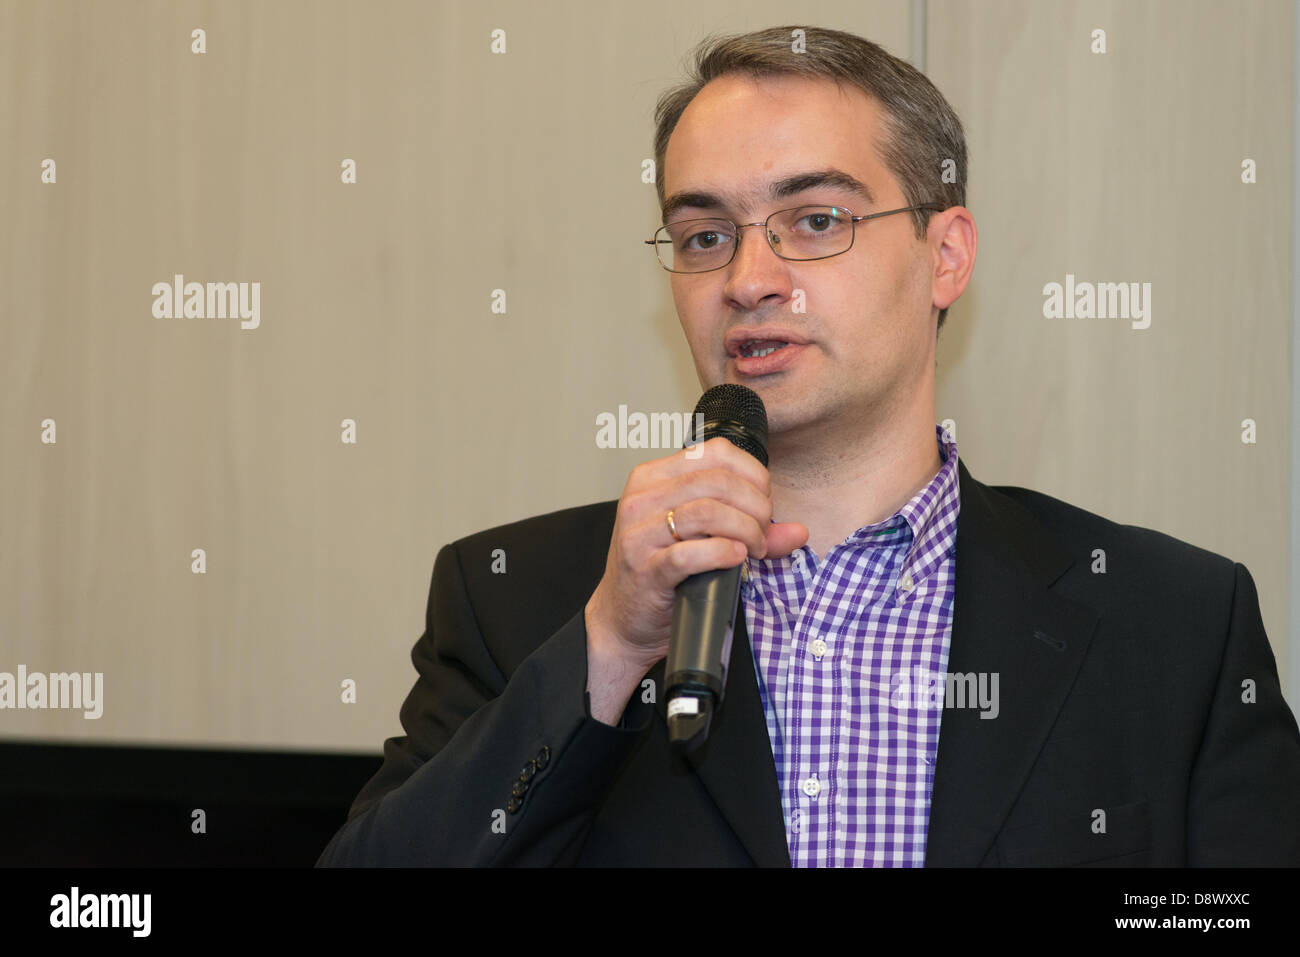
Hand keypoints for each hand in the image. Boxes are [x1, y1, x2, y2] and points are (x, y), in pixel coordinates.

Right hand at [585, 436, 807, 684]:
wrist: (623, 618)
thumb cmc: (660, 570)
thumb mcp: (699, 536)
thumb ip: (748, 526)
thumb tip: (798, 531)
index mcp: (652, 477)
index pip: (715, 452)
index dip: (753, 475)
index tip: (764, 502)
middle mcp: (641, 499)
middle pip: (717, 482)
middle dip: (755, 507)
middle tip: (763, 533)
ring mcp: (639, 534)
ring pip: (707, 512)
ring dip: (745, 531)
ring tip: (753, 550)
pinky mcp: (645, 569)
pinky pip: (692, 553)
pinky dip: (723, 553)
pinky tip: (735, 559)